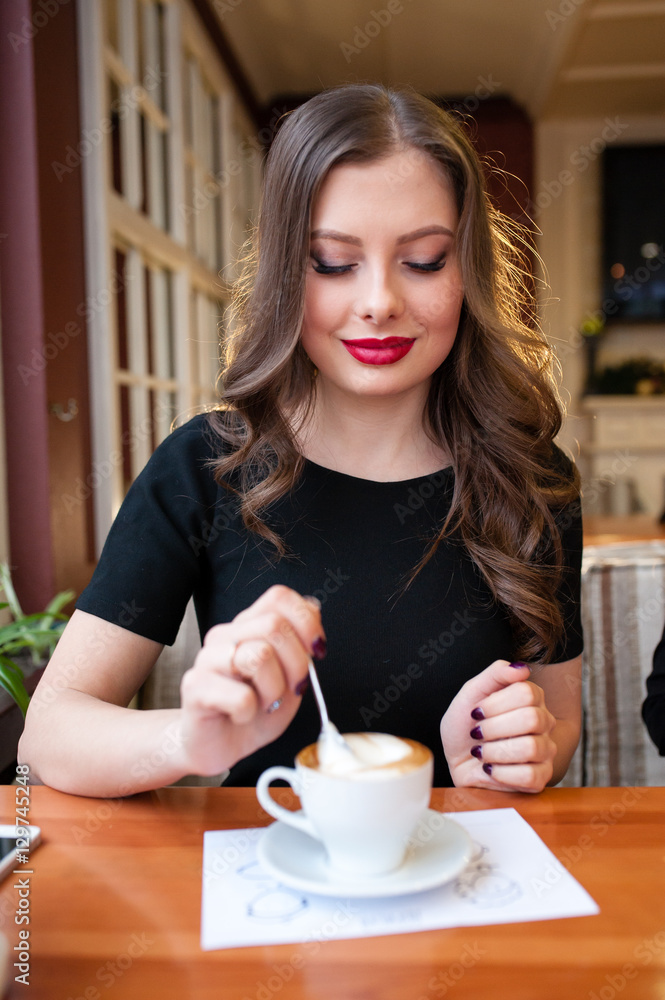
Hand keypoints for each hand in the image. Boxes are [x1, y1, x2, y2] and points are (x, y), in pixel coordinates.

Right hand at [178, 586, 323, 775]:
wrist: (220, 745)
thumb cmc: (254, 710)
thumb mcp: (290, 676)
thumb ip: (301, 643)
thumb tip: (313, 608)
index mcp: (247, 626)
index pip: (278, 598)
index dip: (306, 621)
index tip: (317, 651)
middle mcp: (225, 635)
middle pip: (274, 625)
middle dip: (297, 664)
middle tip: (290, 689)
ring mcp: (207, 659)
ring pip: (259, 656)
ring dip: (273, 690)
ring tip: (263, 704)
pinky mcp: (195, 687)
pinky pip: (241, 696)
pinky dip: (251, 713)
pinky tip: (241, 716)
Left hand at [440, 659, 556, 792]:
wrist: (458, 760)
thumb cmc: (466, 725)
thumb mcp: (472, 693)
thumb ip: (495, 674)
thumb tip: (522, 668)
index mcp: (532, 697)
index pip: (526, 692)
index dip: (495, 704)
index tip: (476, 712)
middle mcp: (544, 722)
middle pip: (531, 719)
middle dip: (493, 728)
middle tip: (477, 733)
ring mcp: (545, 751)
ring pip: (531, 748)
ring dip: (494, 751)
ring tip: (482, 753)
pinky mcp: (540, 778)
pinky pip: (530, 776)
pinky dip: (500, 773)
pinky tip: (490, 769)